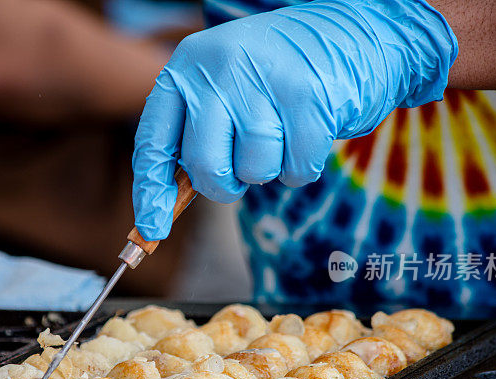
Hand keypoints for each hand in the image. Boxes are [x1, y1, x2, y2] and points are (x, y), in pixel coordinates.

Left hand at [131, 0, 456, 239]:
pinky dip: (301, 168)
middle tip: (242, 170)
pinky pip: (296, 169)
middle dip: (223, 185)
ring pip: (253, 170)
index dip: (151, 192)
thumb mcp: (220, 93)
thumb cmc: (271, 79)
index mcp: (186, 68)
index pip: (154, 142)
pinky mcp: (309, 95)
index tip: (152, 229)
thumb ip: (193, 139)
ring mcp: (264, 78)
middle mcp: (218, 68)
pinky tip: (305, 137)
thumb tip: (162, 210)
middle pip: (204, 165)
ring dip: (268, 171)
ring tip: (280, 136)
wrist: (344, 33)